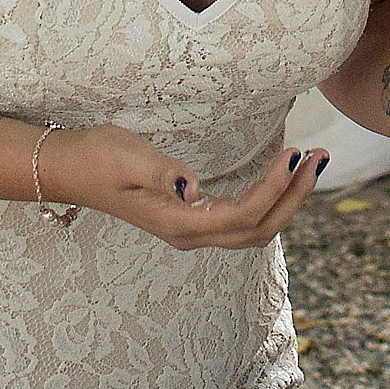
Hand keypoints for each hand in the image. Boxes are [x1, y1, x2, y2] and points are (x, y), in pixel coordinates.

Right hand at [43, 124, 323, 250]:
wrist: (69, 167)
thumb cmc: (97, 158)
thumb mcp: (128, 158)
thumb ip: (162, 174)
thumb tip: (192, 188)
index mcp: (180, 224)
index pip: (244, 214)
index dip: (275, 188)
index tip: (295, 154)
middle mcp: (190, 234)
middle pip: (259, 228)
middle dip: (295, 196)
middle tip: (320, 157)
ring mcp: (191, 229)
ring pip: (254, 228)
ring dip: (288, 199)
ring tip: (313, 163)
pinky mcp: (192, 218)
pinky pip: (243, 219)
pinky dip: (271, 199)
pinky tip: (282, 176)